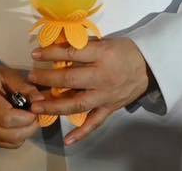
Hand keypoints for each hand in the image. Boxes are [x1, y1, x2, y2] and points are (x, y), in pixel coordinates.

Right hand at [0, 63, 44, 148]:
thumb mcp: (5, 74)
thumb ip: (23, 86)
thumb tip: (40, 99)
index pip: (9, 119)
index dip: (27, 116)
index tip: (37, 107)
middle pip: (13, 135)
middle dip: (31, 126)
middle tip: (36, 113)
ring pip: (12, 142)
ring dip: (25, 132)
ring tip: (26, 116)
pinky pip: (6, 144)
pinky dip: (16, 136)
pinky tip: (16, 122)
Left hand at [27, 38, 151, 144]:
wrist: (149, 67)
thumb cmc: (126, 51)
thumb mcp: (107, 42)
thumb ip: (84, 47)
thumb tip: (58, 46)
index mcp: (103, 55)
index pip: (73, 53)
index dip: (52, 53)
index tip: (35, 55)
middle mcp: (102, 76)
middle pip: (70, 79)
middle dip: (48, 79)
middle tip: (32, 78)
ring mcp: (106, 95)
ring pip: (77, 103)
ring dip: (54, 106)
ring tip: (36, 107)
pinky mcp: (110, 108)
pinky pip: (95, 122)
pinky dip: (82, 132)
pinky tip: (68, 140)